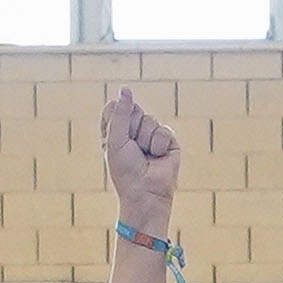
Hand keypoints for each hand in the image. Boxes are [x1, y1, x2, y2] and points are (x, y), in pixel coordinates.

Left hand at [102, 85, 180, 230]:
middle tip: (132, 149)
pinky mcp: (168, 141)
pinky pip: (163, 130)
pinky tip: (158, 157)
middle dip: (131, 129)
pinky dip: (158, 145)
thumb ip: (121, 113)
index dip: (116, 118)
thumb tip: (126, 88)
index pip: (114, 106)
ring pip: (149, 119)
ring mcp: (151, 134)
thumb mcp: (116, 140)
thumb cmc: (126, 171)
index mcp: (115, 129)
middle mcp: (133, 130)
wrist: (146, 194)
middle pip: (133, 109)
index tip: (115, 138)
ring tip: (145, 156)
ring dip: (145, 140)